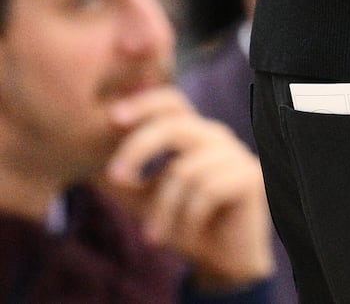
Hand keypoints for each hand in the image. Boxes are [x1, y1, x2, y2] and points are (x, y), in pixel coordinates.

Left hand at [100, 87, 272, 288]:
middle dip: (138, 149)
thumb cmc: (181, 221)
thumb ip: (122, 179)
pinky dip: (188, 219)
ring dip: (162, 210)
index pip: (171, 102)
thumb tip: (89, 163)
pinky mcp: (250, 177)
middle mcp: (215, 137)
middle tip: (114, 178)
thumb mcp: (141, 199)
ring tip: (154, 236)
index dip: (144, 103)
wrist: (222, 256)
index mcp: (191, 134)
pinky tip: (187, 234)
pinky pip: (207, 192)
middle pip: (174, 126)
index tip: (112, 117)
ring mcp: (236, 154)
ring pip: (184, 171)